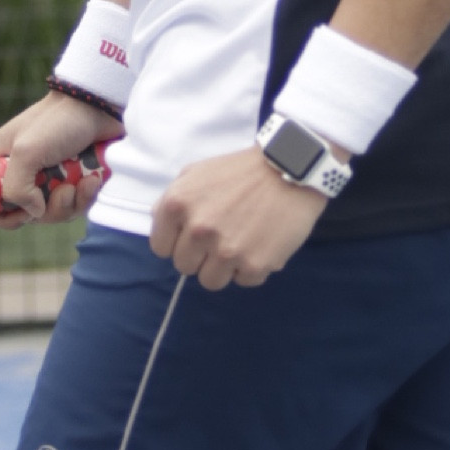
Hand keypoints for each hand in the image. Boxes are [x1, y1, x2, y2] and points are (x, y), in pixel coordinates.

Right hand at [0, 91, 118, 223]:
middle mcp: (16, 172)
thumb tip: (34, 212)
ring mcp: (43, 178)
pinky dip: (84, 197)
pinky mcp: (68, 181)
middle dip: (48, 210)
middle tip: (63, 191)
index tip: (24, 213)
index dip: (2, 216)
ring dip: (70, 203)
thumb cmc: (58, 121)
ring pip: (50, 213)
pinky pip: (72, 206)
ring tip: (82, 181)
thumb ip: (17, 188)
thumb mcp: (27, 152)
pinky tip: (92, 180)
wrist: (98, 106)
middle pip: (23, 214)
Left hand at [149, 146, 331, 289]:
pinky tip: (260, 244)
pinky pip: (243, 281)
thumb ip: (171, 200)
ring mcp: (226, 251)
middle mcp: (198, 230)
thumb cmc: (240, 170)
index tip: (193, 235)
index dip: (178, 242)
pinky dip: (252, 268)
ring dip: (224, 267)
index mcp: (177, 205)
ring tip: (240, 242)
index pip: (161, 248)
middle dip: (200, 256)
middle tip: (221, 237)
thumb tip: (161, 226)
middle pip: (185, 267)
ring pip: (211, 281)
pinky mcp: (254, 265)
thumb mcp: (195, 173)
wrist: (289, 168)